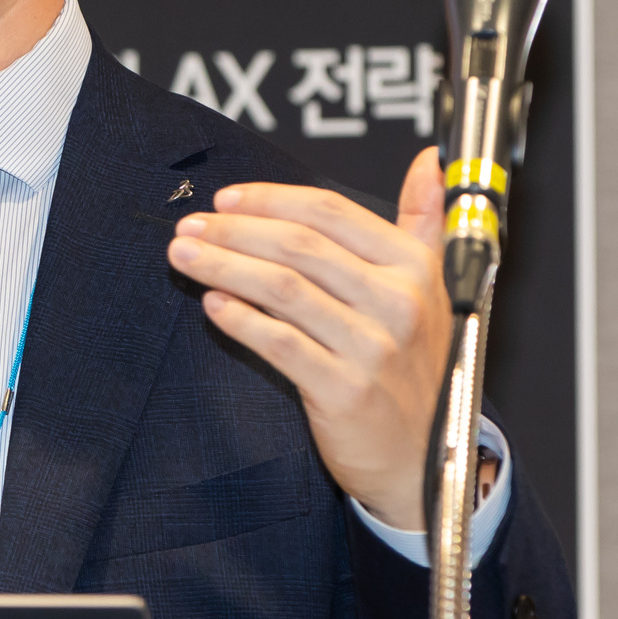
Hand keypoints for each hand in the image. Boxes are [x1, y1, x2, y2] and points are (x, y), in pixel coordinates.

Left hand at [164, 147, 452, 535]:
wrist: (422, 459)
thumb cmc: (413, 368)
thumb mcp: (432, 288)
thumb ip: (423, 221)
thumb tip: (426, 159)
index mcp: (415, 267)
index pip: (331, 213)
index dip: (271, 199)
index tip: (226, 199)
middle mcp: (399, 302)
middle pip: (300, 246)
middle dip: (234, 230)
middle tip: (190, 226)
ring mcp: (374, 347)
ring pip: (283, 288)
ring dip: (224, 266)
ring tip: (185, 256)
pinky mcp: (345, 389)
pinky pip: (280, 342)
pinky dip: (240, 319)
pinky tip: (212, 303)